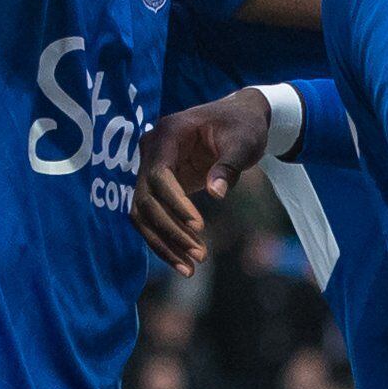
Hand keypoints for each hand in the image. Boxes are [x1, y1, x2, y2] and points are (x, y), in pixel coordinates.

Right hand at [132, 87, 273, 274]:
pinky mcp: (159, 187)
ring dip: (164, 243)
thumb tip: (215, 194)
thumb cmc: (243, 126)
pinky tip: (183, 263)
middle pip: (145, 199)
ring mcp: (151, 169)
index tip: (198, 227)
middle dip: (170, 230)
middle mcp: (152, 150)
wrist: (239, 119)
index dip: (175, 203)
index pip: (159, 174)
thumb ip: (229, 166)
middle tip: (200, 256)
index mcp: (168, 133)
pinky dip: (165, 240)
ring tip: (190, 269)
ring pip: (143, 214)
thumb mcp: (244, 142)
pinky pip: (153, 217)